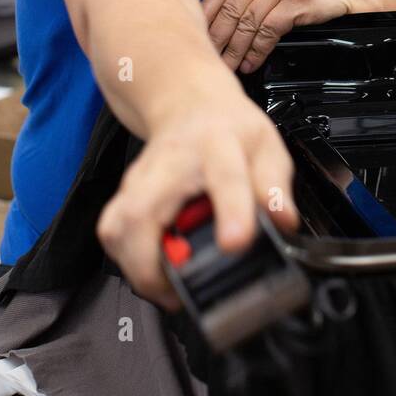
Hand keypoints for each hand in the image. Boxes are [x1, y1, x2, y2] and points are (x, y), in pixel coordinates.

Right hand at [95, 82, 298, 310]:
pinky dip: (127, 260)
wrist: (190, 103)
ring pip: (116, 227)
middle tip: (179, 291)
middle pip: (142, 211)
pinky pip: (112, 233)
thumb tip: (283, 222)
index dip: (231, 212)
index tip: (235, 243)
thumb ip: (274, 187)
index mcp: (216, 146)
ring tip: (168, 287)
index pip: (224, 177)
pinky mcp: (124, 195)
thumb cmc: (228, 130)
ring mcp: (139, 179)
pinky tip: (153, 269)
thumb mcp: (266, 148)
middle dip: (151, 262)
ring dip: (136, 267)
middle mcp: (169, 163)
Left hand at [202, 0, 354, 73]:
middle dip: (217, 38)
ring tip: (230, 66)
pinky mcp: (296, 0)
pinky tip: (252, 62)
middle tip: (209, 57)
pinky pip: (268, 30)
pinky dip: (257, 51)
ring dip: (236, 49)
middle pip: (231, 8)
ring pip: (248, 21)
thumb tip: (214, 25)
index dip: (205, 16)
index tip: (194, 36)